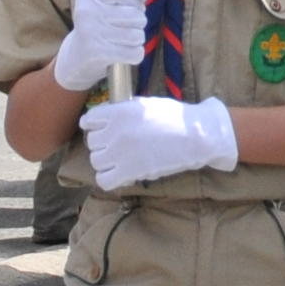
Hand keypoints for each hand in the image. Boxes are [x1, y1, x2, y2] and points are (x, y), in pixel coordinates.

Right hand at [53, 0, 151, 91]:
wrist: (77, 55)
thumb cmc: (101, 23)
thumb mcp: (112, 2)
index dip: (134, 2)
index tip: (125, 9)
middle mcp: (86, 11)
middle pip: (136, 15)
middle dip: (138, 23)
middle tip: (124, 27)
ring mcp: (90, 32)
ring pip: (137, 35)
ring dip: (137, 39)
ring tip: (124, 40)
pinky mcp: (97, 53)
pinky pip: (134, 53)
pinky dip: (135, 54)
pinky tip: (124, 53)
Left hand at [79, 94, 237, 190]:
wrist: (196, 136)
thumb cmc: (177, 117)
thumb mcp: (147, 105)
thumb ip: (126, 110)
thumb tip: (113, 116)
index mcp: (118, 112)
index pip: (88, 120)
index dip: (94, 126)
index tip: (102, 130)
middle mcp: (114, 131)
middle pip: (92, 142)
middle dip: (103, 144)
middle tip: (117, 147)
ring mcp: (119, 153)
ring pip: (96, 161)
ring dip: (107, 162)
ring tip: (120, 161)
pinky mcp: (128, 172)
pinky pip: (104, 180)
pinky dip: (110, 179)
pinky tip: (121, 175)